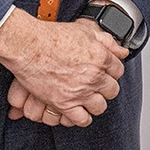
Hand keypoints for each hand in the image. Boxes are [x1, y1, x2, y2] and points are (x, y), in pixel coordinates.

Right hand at [0, 9, 126, 125]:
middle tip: (96, 86)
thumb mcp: (85, 30)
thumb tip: (121, 51)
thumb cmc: (52, 36)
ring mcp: (79, 91)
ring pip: (99, 107)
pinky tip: (78, 112)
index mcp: (101, 58)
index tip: (105, 73)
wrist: (28, 45)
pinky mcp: (64, 103)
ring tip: (88, 99)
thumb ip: (107, 41)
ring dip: (95, 103)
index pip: (118, 71)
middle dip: (105, 88)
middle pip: (111, 90)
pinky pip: (81, 119)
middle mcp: (93, 76)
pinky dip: (81, 118)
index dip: (111, 72)